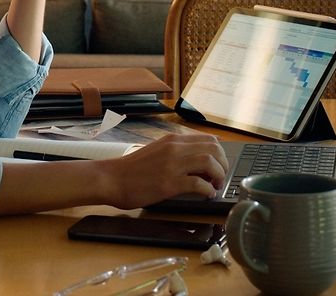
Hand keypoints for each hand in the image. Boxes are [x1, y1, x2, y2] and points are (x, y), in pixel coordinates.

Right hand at [104, 134, 229, 209]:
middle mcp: (175, 148)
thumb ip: (176, 153)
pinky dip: (208, 190)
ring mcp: (172, 165)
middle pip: (214, 149)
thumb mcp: (157, 152)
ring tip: (215, 186)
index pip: (209, 140)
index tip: (219, 165)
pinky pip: (198, 184)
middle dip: (223, 164)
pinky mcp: (169, 183)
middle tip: (220, 177)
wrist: (112, 178)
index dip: (220, 154)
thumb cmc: (132, 169)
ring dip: (218, 176)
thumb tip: (198, 162)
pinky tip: (207, 195)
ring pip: (209, 162)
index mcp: (173, 140)